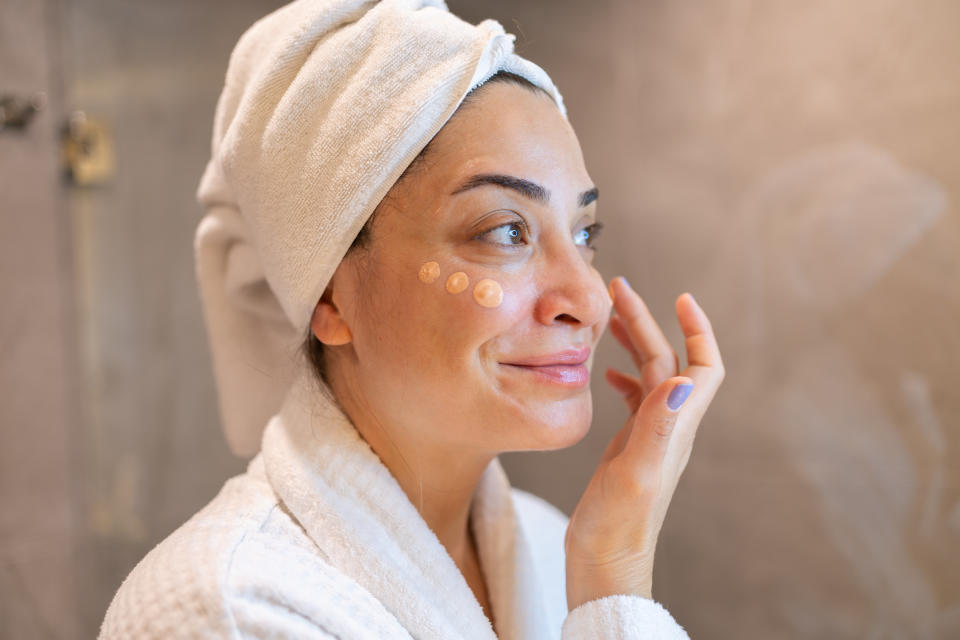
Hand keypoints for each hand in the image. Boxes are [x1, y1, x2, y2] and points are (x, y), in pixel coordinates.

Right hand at [565, 277, 724, 610]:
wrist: (605, 563)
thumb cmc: (618, 528)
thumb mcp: (636, 475)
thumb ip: (656, 429)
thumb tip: (676, 380)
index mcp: (675, 428)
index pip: (703, 368)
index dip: (698, 330)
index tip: (680, 297)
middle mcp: (669, 428)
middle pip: (668, 361)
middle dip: (648, 321)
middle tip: (618, 290)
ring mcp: (650, 437)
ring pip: (649, 375)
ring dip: (634, 342)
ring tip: (608, 317)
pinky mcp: (631, 448)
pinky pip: (634, 399)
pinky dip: (623, 375)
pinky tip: (607, 371)